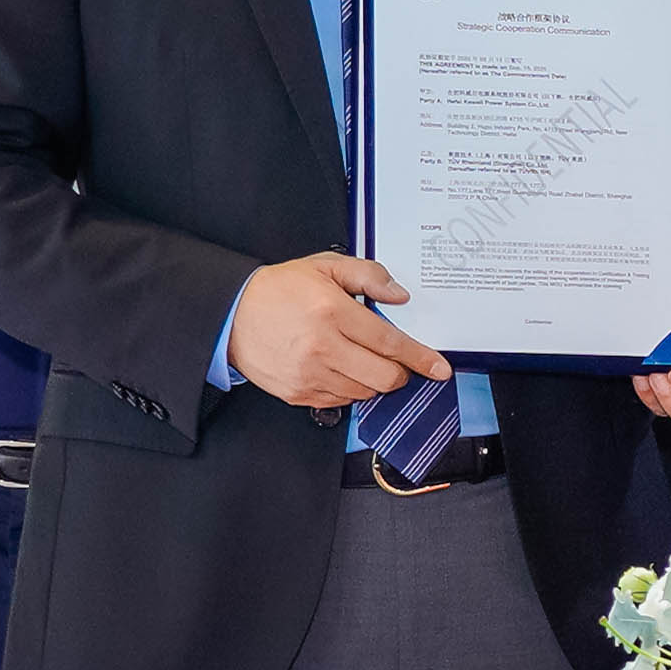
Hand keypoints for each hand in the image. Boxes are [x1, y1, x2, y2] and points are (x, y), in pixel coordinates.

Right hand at [231, 252, 450, 412]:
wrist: (231, 314)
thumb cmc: (278, 289)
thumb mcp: (325, 266)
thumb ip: (368, 275)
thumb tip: (399, 295)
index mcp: (332, 313)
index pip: (389, 343)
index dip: (420, 358)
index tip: (439, 368)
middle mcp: (322, 347)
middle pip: (383, 377)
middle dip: (400, 372)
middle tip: (396, 361)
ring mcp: (308, 375)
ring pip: (364, 393)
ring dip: (373, 380)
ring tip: (358, 357)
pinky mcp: (297, 393)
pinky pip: (340, 402)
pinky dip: (349, 389)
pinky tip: (338, 368)